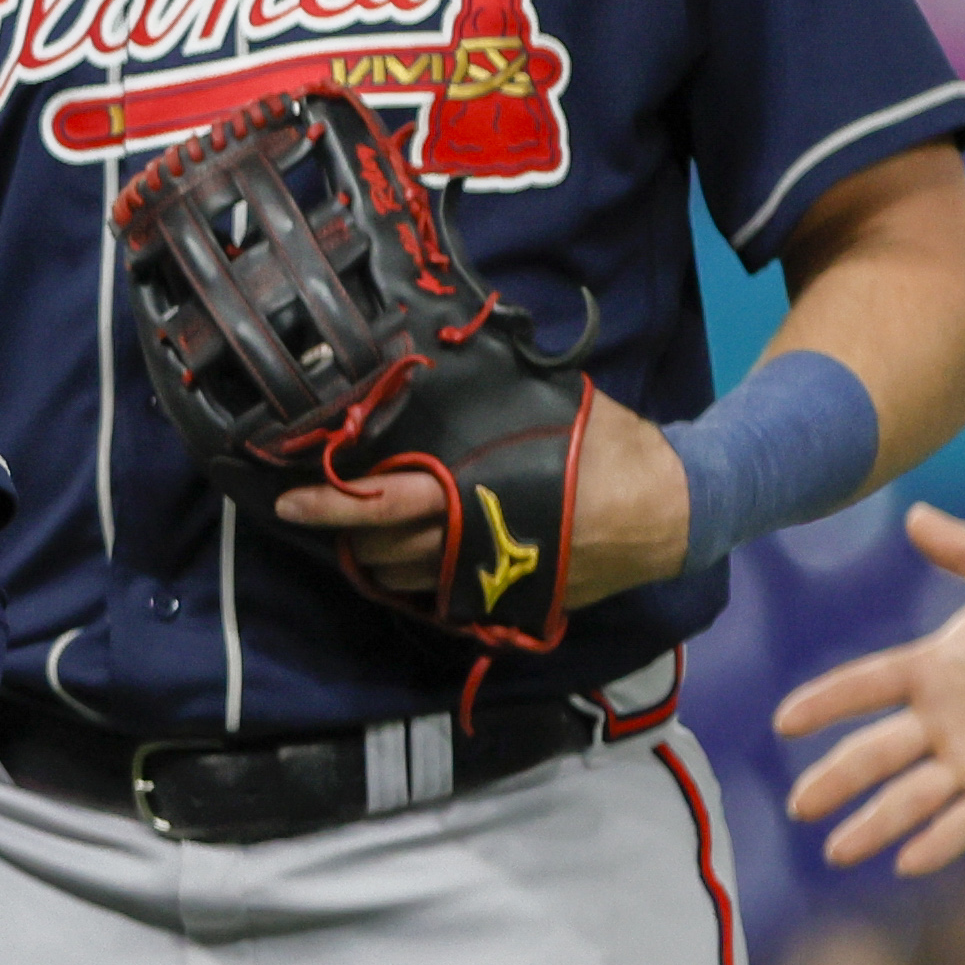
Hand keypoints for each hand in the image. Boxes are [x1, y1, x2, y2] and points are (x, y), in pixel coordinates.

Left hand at [272, 388, 687, 611]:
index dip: (330, 504)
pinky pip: (446, 602)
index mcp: (475, 490)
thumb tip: (443, 361)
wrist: (676, 510)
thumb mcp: (547, 409)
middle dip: (352, 536)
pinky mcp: (513, 603)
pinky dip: (421, 585)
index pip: (382, 502)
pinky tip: (417, 561)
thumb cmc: (611, 449)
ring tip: (367, 537)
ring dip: (380, 563)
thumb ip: (490, 402)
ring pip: (407, 584)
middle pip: (383, 551)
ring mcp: (493, 581)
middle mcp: (474, 543)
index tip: (288, 503)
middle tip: (331, 514)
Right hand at [777, 505, 964, 874]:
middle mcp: (940, 721)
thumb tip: (916, 515)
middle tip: (798, 806)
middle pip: (875, 754)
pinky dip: (937, 844)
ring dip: (873, 825)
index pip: (866, 686)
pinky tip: (907, 863)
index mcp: (932, 670)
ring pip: (910, 798)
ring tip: (836, 853)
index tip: (785, 722)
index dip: (827, 703)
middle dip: (836, 781)